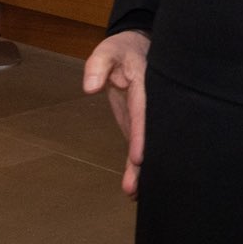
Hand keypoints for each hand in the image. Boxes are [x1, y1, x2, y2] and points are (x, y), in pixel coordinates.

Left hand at [82, 29, 149, 197]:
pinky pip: (141, 145)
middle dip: (144, 162)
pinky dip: (137, 166)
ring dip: (141, 170)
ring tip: (135, 194)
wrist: (139, 49)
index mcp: (147, 86)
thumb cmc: (123, 50)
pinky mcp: (141, 124)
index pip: (144, 112)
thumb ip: (98, 65)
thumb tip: (90, 86)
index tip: (139, 156)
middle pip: (150, 136)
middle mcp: (153, 106)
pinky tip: (134, 186)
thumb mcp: (109, 50)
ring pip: (147, 145)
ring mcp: (148, 117)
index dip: (142, 134)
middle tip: (137, 187)